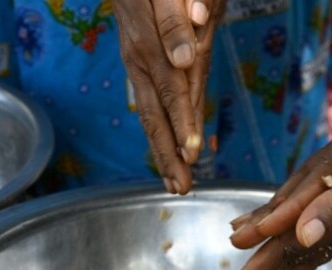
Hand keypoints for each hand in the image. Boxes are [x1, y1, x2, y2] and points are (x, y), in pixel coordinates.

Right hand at [114, 0, 224, 193]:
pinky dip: (161, 135)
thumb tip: (183, 58)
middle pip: (156, 116)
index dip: (183, 123)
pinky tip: (169, 157)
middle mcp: (140, 62)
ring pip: (151, 118)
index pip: (171, 91)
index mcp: (150, 45)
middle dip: (169, 155)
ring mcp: (139, 68)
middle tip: (182, 188)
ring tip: (176, 185)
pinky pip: (152, 107)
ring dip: (164, 154)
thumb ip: (173, 20)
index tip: (192, 153)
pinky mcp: (142, 68)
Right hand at [230, 37, 331, 247]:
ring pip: (309, 184)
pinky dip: (311, 204)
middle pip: (301, 183)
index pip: (316, 176)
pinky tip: (305, 215)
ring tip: (254, 229)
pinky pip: (330, 184)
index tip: (261, 230)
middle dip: (270, 213)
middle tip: (237, 238)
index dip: (290, 205)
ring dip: (281, 210)